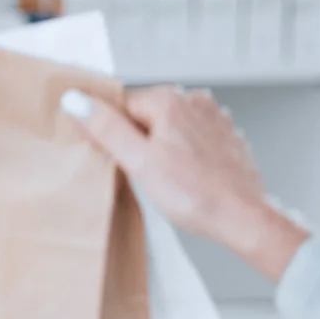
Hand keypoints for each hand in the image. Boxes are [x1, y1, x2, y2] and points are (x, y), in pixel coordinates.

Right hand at [60, 86, 307, 282]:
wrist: (244, 218)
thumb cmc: (196, 195)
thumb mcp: (140, 162)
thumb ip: (106, 128)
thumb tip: (75, 100)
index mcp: (169, 100)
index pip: (119, 106)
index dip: (111, 134)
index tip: (117, 158)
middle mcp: (193, 101)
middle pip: (145, 115)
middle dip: (138, 142)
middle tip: (145, 174)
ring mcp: (213, 117)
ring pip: (168, 127)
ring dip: (161, 148)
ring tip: (168, 178)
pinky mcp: (224, 136)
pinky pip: (191, 138)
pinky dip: (184, 154)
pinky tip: (186, 177)